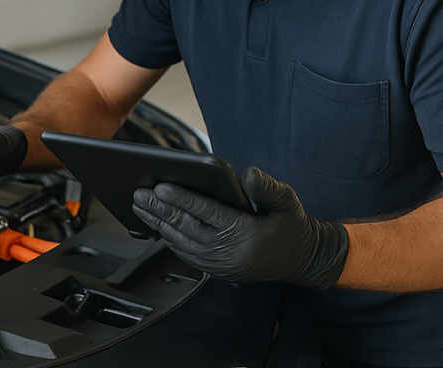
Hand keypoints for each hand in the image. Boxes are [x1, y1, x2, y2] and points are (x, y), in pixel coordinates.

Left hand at [132, 166, 348, 287]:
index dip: (182, 199)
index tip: (160, 187)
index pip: (207, 214)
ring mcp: (222, 265)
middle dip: (160, 210)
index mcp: (246, 234)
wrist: (303, 259)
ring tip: (140, 207)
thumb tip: (247, 173)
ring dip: (159, 224)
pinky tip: (156, 225)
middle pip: (187, 228)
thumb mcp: (288, 202)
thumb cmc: (292, 226)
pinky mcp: (218, 270)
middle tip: (139, 195)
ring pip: (182, 243)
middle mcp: (230, 253)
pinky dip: (168, 239)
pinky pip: (186, 255)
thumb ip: (267, 187)